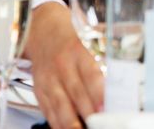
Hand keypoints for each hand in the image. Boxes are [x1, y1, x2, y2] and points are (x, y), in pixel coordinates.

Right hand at [24, 2, 103, 128]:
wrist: (43, 33)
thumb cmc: (71, 43)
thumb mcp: (87, 48)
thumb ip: (98, 68)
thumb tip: (114, 91)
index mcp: (78, 52)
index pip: (90, 74)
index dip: (98, 93)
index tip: (105, 108)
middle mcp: (62, 66)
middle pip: (75, 93)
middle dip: (87, 112)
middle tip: (97, 123)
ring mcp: (48, 79)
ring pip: (59, 105)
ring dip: (70, 122)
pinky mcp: (39, 90)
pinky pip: (48, 109)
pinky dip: (56, 122)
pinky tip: (65, 128)